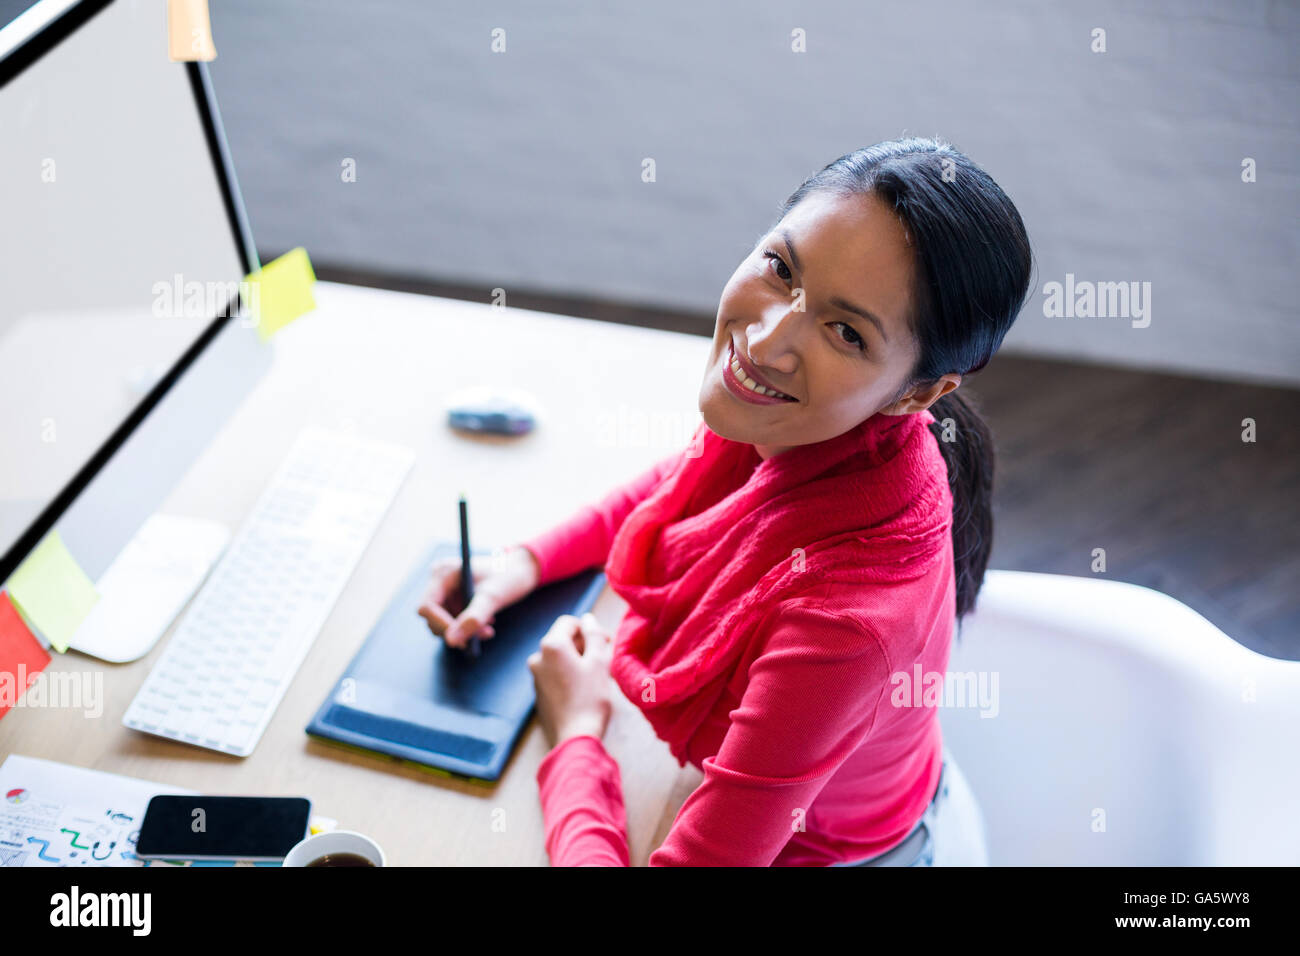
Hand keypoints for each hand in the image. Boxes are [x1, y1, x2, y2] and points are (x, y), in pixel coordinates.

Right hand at [418, 546, 540, 648]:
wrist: (522, 569)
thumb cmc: (508, 575)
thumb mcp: (493, 597)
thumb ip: (473, 618)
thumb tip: (452, 640)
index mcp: (443, 573)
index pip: (427, 606)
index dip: (440, 624)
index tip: (460, 639)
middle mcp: (440, 581)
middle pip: (433, 617)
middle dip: (456, 630)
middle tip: (481, 635)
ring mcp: (446, 591)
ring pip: (444, 623)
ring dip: (464, 631)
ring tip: (488, 629)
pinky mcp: (454, 600)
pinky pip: (454, 622)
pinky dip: (468, 627)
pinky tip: (487, 624)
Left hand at [527, 613, 613, 749]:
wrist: (574, 737)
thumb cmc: (590, 698)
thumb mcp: (599, 662)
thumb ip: (594, 635)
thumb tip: (588, 619)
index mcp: (551, 646)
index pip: (569, 622)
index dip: (589, 628)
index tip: (605, 641)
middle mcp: (538, 658)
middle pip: (563, 639)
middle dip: (584, 644)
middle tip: (605, 658)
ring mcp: (536, 676)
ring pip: (560, 658)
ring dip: (578, 660)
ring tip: (598, 674)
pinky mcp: (539, 692)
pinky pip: (555, 673)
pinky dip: (569, 673)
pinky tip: (585, 687)